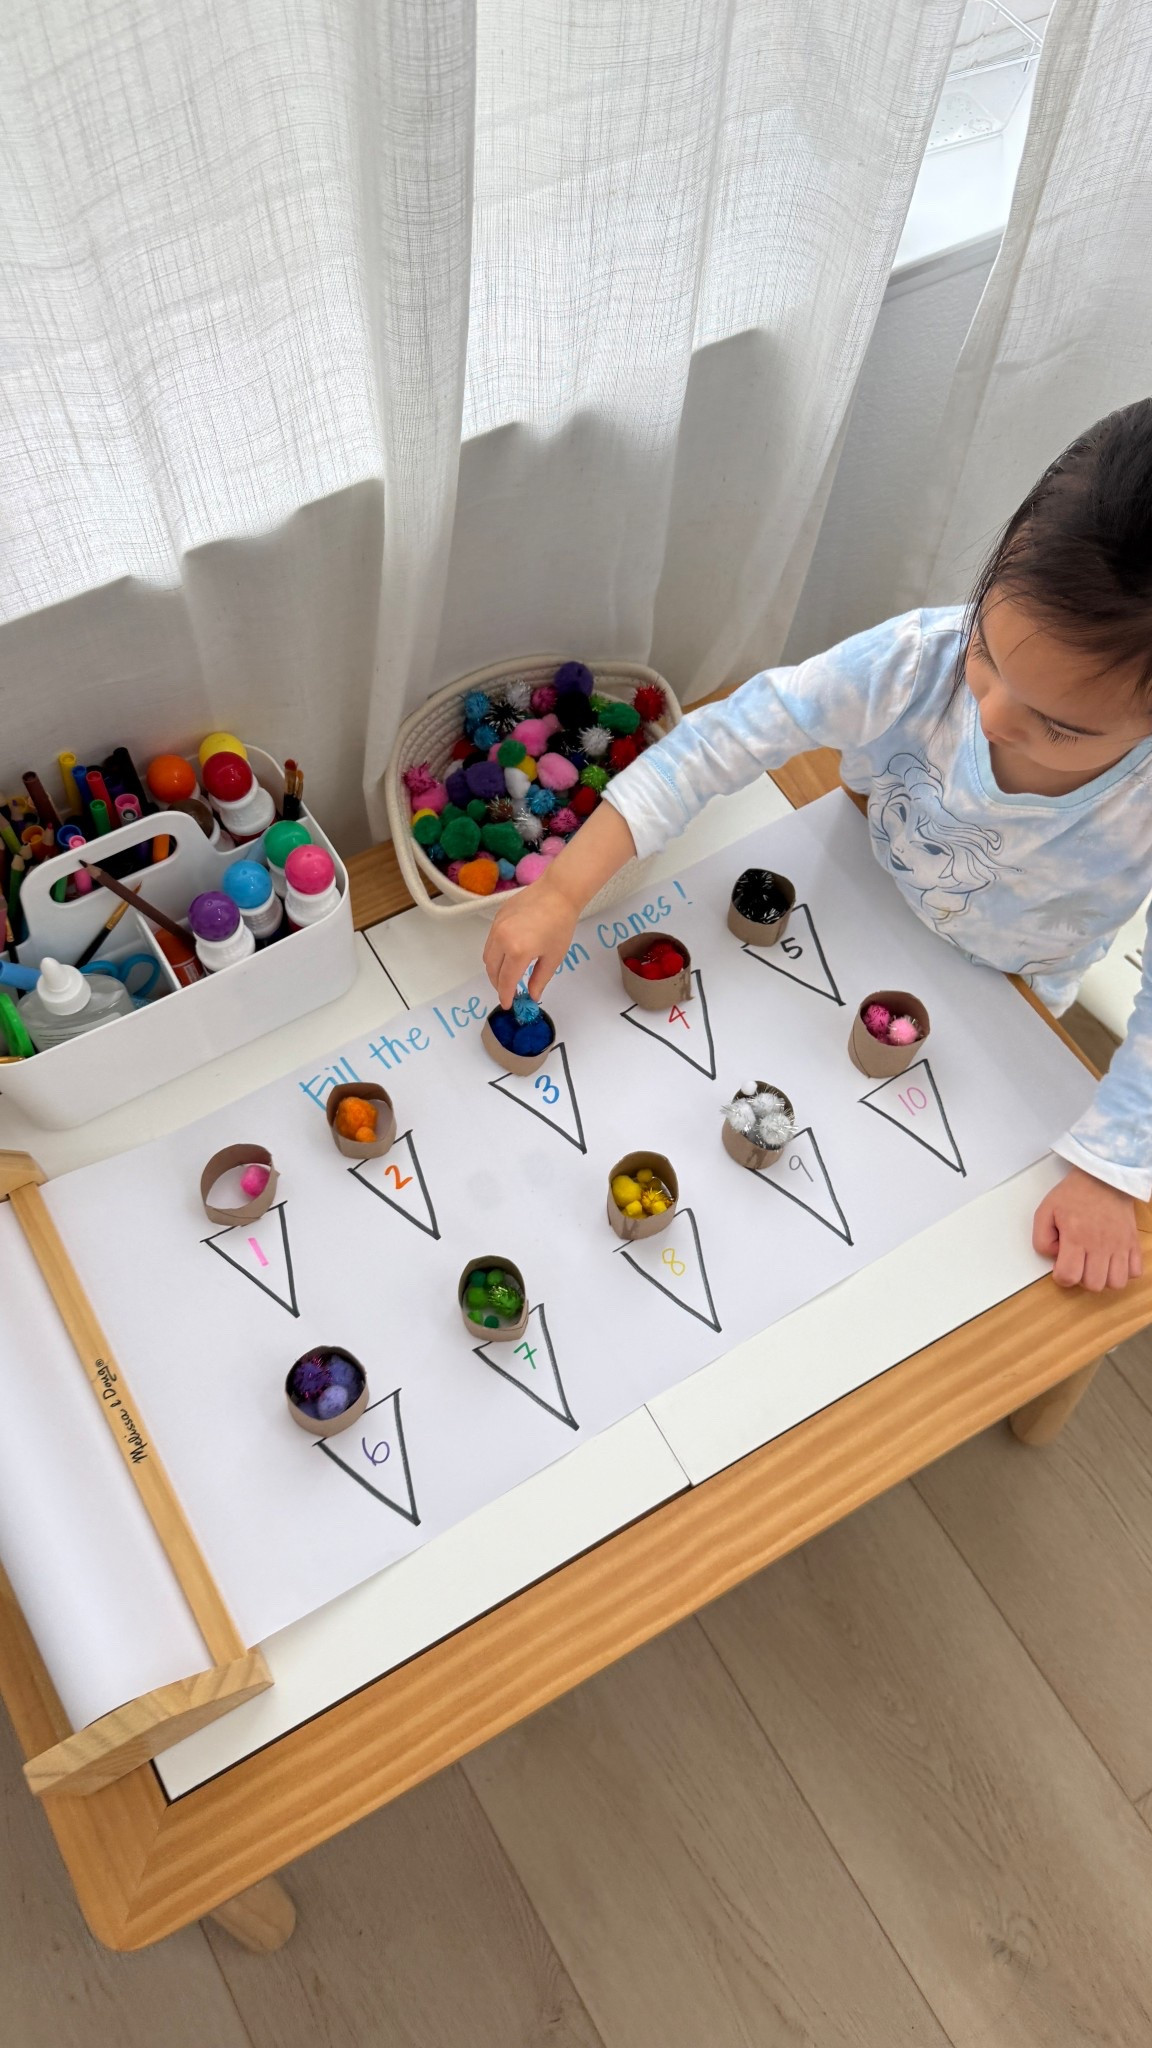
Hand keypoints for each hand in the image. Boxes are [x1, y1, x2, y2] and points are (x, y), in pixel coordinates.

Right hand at [484, 875, 577, 1009]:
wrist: (558, 892)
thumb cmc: (560, 925)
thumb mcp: (553, 957)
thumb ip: (540, 980)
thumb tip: (532, 996)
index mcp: (518, 951)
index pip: (506, 981)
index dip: (505, 996)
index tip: (508, 1005)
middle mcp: (502, 939)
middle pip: (491, 969)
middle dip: (498, 983)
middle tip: (508, 990)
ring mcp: (497, 927)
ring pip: (488, 955)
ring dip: (494, 968)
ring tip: (506, 974)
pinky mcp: (497, 917)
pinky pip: (490, 940)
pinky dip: (495, 952)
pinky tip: (508, 954)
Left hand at [1033, 1166, 1143, 1290]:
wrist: (1103, 1178)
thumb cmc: (1074, 1193)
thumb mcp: (1045, 1211)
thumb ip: (1041, 1238)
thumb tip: (1054, 1257)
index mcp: (1076, 1236)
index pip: (1069, 1276)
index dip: (1061, 1277)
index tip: (1061, 1265)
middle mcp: (1100, 1244)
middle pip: (1094, 1284)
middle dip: (1082, 1279)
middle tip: (1078, 1262)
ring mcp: (1120, 1245)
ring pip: (1116, 1283)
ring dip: (1104, 1278)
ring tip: (1096, 1264)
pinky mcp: (1133, 1242)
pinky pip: (1135, 1272)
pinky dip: (1124, 1271)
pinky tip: (1112, 1260)